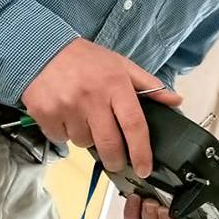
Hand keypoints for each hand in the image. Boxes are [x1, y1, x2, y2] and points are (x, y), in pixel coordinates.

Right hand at [21, 38, 182, 176]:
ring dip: (88, 139)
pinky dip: (65, 133)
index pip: (134, 125)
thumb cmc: (86, 60)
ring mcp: (66, 106)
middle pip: (109, 143)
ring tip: (85, 119)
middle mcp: (92, 98)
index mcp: (115, 85)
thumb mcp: (122, 65)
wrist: (42, 50)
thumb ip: (149, 85)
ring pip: (84, 142)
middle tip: (117, 161)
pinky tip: (66, 116)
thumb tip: (176, 100)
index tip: (144, 168)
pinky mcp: (44, 113)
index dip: (141, 152)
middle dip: (116, 159)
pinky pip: (61, 138)